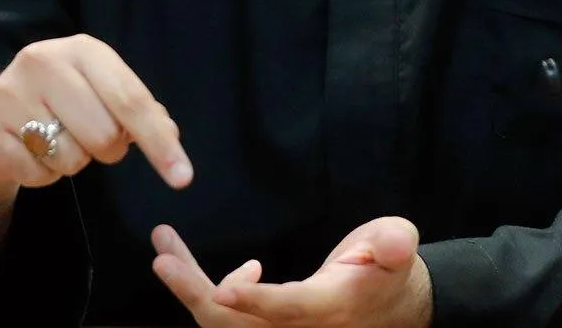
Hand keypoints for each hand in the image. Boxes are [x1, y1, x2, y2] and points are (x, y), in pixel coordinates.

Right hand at [0, 33, 193, 211]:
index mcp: (82, 49)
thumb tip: (170, 132)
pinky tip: (28, 151)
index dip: (159, 142)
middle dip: (105, 149)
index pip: (131, 100)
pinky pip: (39, 175)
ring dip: (70, 161)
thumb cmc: (58, 102)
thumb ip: (136, 109)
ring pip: (71, 158)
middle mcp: (44, 61)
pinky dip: (42, 174)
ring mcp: (11, 93)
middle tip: (84, 135)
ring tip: (51, 139)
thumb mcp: (98, 91)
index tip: (182, 177)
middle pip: (105, 136)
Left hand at [152, 218, 432, 327]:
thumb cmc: (388, 268)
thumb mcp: (397, 245)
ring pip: (225, 325)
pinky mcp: (265, 327)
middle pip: (238, 327)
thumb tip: (396, 244)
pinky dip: (208, 294)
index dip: (254, 302)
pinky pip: (227, 319)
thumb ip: (394, 244)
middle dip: (196, 295)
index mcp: (330, 308)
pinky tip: (213, 267)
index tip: (221, 291)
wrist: (391, 305)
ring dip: (191, 289)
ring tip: (166, 247)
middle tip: (164, 259)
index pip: (287, 309)